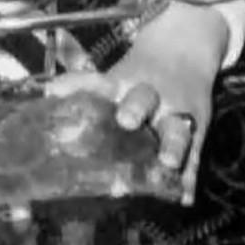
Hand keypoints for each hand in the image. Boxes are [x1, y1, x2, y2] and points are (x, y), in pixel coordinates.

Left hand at [49, 0, 229, 204]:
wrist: (185, 48)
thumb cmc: (138, 74)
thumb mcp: (113, 76)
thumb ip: (82, 88)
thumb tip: (47, 96)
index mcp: (124, 82)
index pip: (100, 83)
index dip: (79, 88)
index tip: (59, 95)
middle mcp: (151, 94)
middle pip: (143, 99)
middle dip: (135, 108)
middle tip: (125, 121)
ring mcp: (176, 112)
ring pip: (176, 128)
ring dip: (172, 145)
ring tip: (167, 162)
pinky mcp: (196, 128)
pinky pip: (194, 153)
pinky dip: (189, 175)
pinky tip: (183, 196)